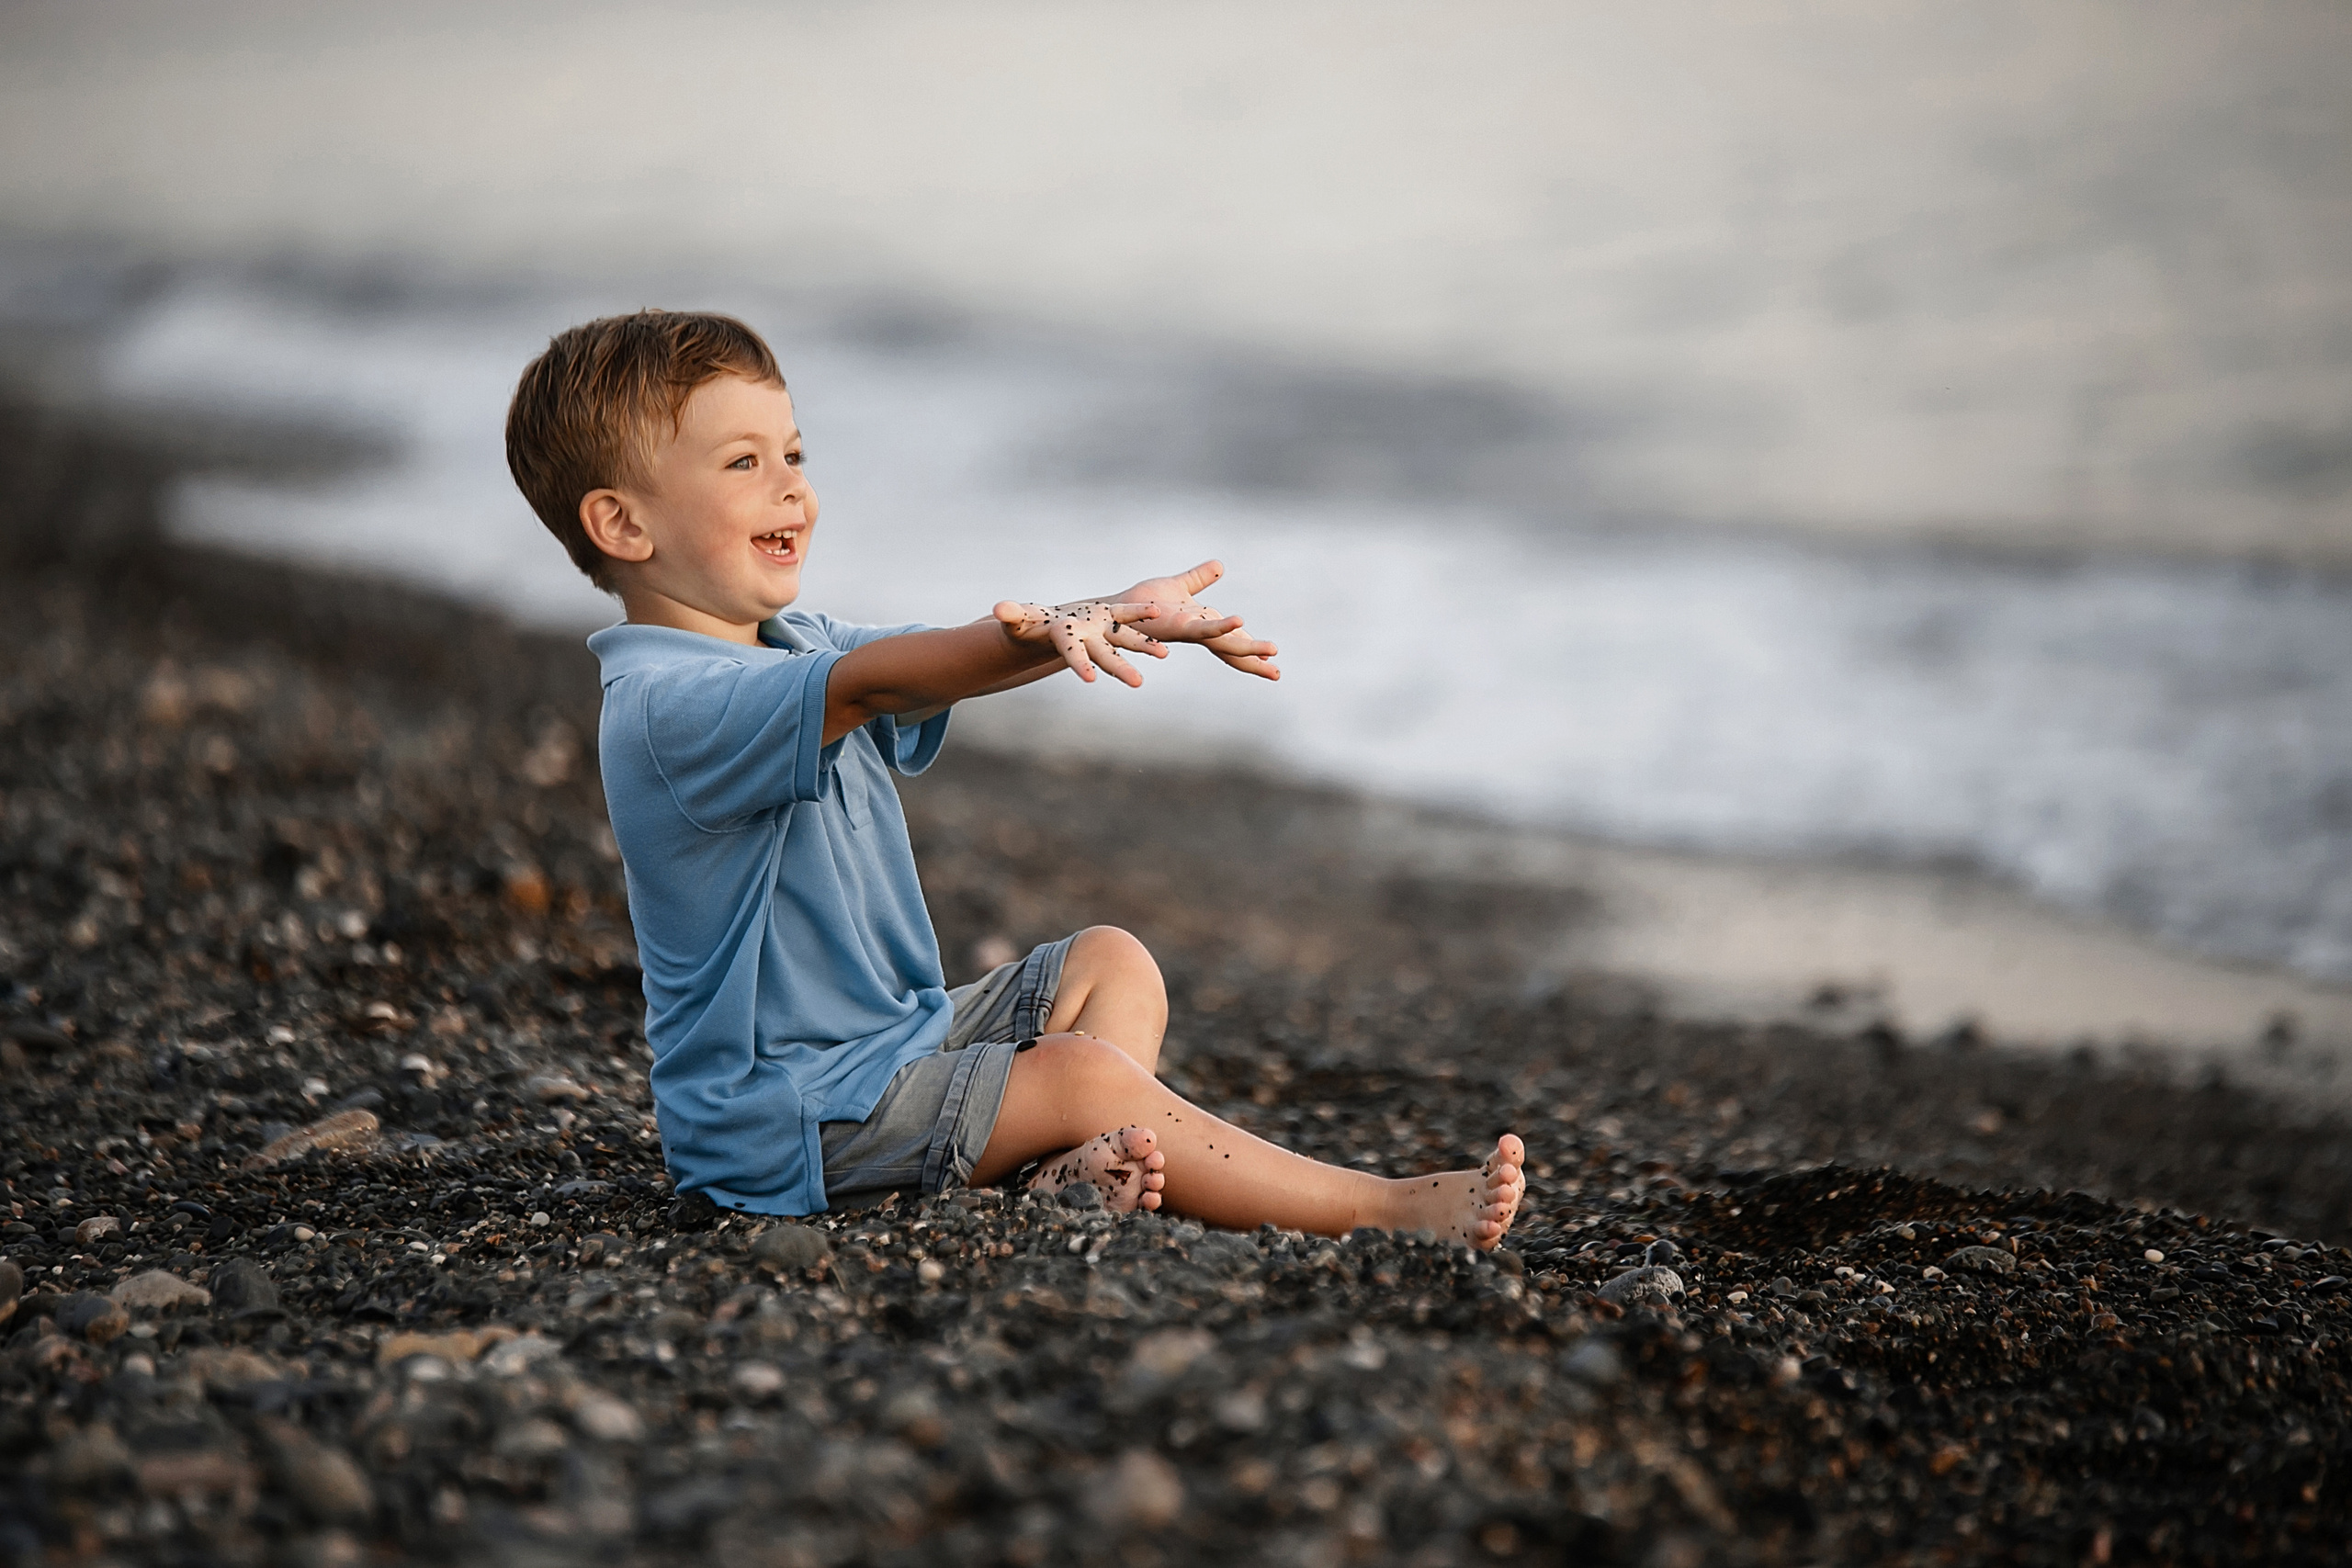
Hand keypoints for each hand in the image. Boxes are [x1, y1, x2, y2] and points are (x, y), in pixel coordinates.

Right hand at [992, 599, 1174, 686]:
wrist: (1043, 628)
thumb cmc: (1023, 624)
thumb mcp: (1016, 619)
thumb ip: (1011, 614)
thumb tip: (999, 609)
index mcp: (1064, 639)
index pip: (1072, 654)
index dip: (1079, 664)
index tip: (1089, 679)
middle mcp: (1085, 640)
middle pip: (1104, 656)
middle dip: (1120, 669)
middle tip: (1137, 683)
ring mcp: (1098, 630)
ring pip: (1124, 638)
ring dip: (1143, 645)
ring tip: (1164, 654)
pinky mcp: (1108, 617)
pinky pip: (1128, 617)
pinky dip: (1141, 617)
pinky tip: (1159, 619)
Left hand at [1111, 559, 1280, 680]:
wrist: (1113, 609)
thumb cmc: (1141, 602)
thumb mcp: (1179, 585)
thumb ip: (1199, 578)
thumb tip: (1220, 566)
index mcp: (1203, 623)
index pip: (1232, 639)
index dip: (1250, 648)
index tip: (1272, 658)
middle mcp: (1198, 632)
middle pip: (1232, 649)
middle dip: (1255, 660)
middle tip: (1277, 674)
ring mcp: (1190, 631)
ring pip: (1224, 643)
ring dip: (1248, 648)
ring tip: (1271, 651)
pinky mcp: (1178, 626)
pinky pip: (1203, 627)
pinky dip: (1221, 626)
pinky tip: (1239, 621)